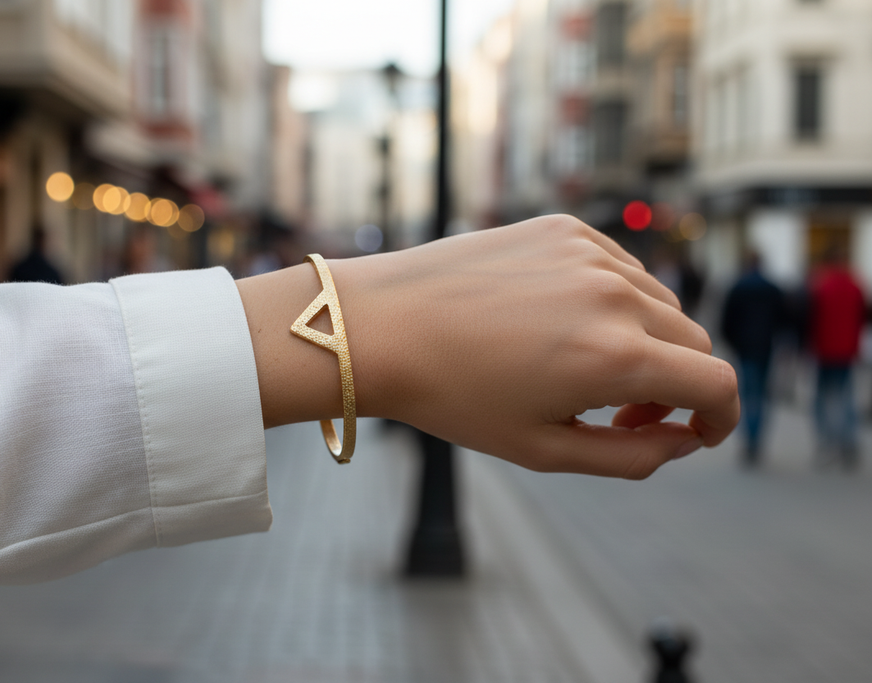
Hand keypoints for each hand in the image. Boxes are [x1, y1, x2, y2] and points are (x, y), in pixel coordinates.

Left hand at [237, 215, 738, 478]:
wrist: (381, 326)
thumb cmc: (453, 396)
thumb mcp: (544, 448)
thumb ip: (633, 456)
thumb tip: (687, 441)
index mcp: (617, 357)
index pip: (717, 384)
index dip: (721, 418)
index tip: (700, 434)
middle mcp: (615, 295)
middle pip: (692, 343)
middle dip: (676, 387)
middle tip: (623, 414)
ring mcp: (590, 254)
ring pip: (659, 303)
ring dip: (646, 342)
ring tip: (585, 371)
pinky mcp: (564, 228)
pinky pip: (619, 268)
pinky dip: (613, 300)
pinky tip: (561, 324)